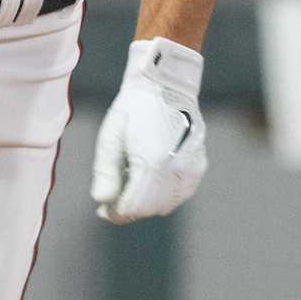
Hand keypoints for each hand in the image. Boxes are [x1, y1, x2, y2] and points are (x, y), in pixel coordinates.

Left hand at [91, 38, 206, 224]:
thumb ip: (105, 172)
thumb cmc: (133, 109)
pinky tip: (148, 181)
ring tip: (129, 186)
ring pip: (166, 205)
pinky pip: (180, 195)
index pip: (134, 206)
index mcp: (152, 162)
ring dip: (146, 204)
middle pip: (149, 209)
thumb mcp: (110, 137)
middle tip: (111, 202)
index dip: (116, 213)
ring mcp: (191, 169)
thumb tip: (102, 200)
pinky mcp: (198, 167)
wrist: (166, 86)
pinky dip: (162, 196)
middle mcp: (176, 170)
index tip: (102, 210)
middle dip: (128, 210)